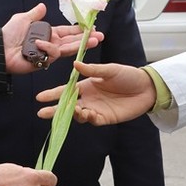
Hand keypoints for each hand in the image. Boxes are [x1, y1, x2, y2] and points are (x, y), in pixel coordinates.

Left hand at [1, 3, 103, 74]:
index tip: (91, 27)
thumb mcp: (23, 19)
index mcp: (48, 34)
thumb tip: (43, 6)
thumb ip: (35, 14)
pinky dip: (47, 47)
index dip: (79, 30)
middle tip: (100, 36)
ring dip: (81, 44)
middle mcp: (50, 44)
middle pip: (72, 42)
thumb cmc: (9, 35)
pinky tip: (40, 43)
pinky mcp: (44, 62)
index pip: (67, 32)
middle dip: (87, 39)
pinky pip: (52, 54)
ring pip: (67, 49)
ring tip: (93, 40)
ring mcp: (48, 54)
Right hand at [35, 61, 156, 125]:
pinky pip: (92, 120)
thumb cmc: (128, 76)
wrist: (146, 87)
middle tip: (42, 113)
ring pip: (78, 115)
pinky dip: (87, 118)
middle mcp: (88, 98)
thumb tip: (75, 65)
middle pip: (67, 106)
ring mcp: (95, 109)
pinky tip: (86, 113)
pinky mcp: (105, 118)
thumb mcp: (110, 70)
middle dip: (54, 110)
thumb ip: (93, 70)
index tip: (40, 97)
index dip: (52, 94)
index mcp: (86, 85)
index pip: (65, 90)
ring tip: (74, 109)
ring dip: (72, 113)